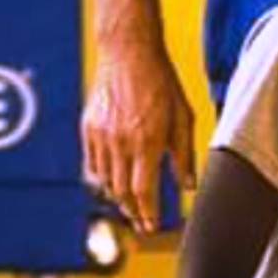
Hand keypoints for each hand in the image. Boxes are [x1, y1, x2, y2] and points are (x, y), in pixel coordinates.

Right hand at [82, 41, 196, 233]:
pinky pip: (92, 163)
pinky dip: (102, 177)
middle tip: (141, 221)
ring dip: (117, 197)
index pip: (143, 191)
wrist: (128, 52)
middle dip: (132, 211)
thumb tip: (189, 186)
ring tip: (129, 204)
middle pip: (122, 192)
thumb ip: (184, 155)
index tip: (152, 226)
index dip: (148, 213)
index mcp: (146, 141)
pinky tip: (112, 180)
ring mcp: (101, 136)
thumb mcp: (183, 116)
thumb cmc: (161, 81)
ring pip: (105, 181)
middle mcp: (120, 142)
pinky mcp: (89, 128)